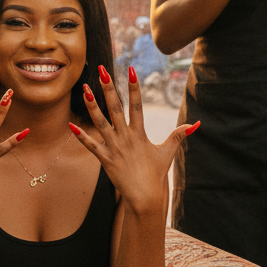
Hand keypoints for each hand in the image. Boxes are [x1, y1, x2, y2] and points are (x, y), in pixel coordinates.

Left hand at [69, 64, 197, 213]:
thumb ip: (179, 135)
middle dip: (108, 88)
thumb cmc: (156, 174)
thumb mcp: (168, 152)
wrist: (145, 196)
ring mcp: (114, 147)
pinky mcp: (105, 159)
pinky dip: (81, 135)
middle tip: (102, 70)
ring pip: (100, 122)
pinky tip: (71, 124)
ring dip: (92, 105)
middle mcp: (126, 137)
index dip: (134, 87)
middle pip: (115, 107)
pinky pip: (91, 145)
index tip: (130, 69)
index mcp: (140, 133)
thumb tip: (195, 124)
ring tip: (85, 89)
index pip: (137, 105)